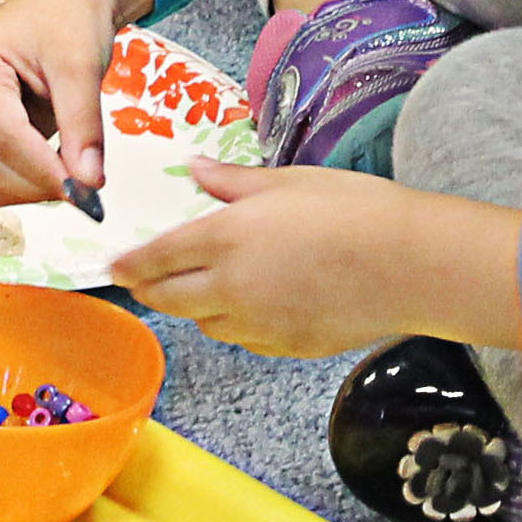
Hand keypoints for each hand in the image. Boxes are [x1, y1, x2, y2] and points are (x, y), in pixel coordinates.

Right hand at [0, 0, 155, 203]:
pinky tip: (63, 154)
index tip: (89, 192)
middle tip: (91, 185)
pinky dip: (35, 175)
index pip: (5, 141)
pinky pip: (1, 171)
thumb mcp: (82, 66)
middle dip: (42, 183)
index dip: (48, 172)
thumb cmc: (70, 16)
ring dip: (38, 182)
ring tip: (79, 159)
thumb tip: (89, 183)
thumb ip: (83, 126)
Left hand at [110, 162, 521, 357]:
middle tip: (142, 277)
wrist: (409, 265)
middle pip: (167, 300)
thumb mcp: (289, 181)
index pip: (156, 258)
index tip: (112, 264)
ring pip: (203, 323)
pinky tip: (253, 300)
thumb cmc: (354, 209)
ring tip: (203, 282)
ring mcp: (257, 326)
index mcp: (225, 239)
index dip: (128, 263)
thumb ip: (234, 183)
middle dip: (148, 289)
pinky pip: (241, 338)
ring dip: (192, 305)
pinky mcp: (283, 348)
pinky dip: (232, 322)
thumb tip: (195, 172)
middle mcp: (230, 288)